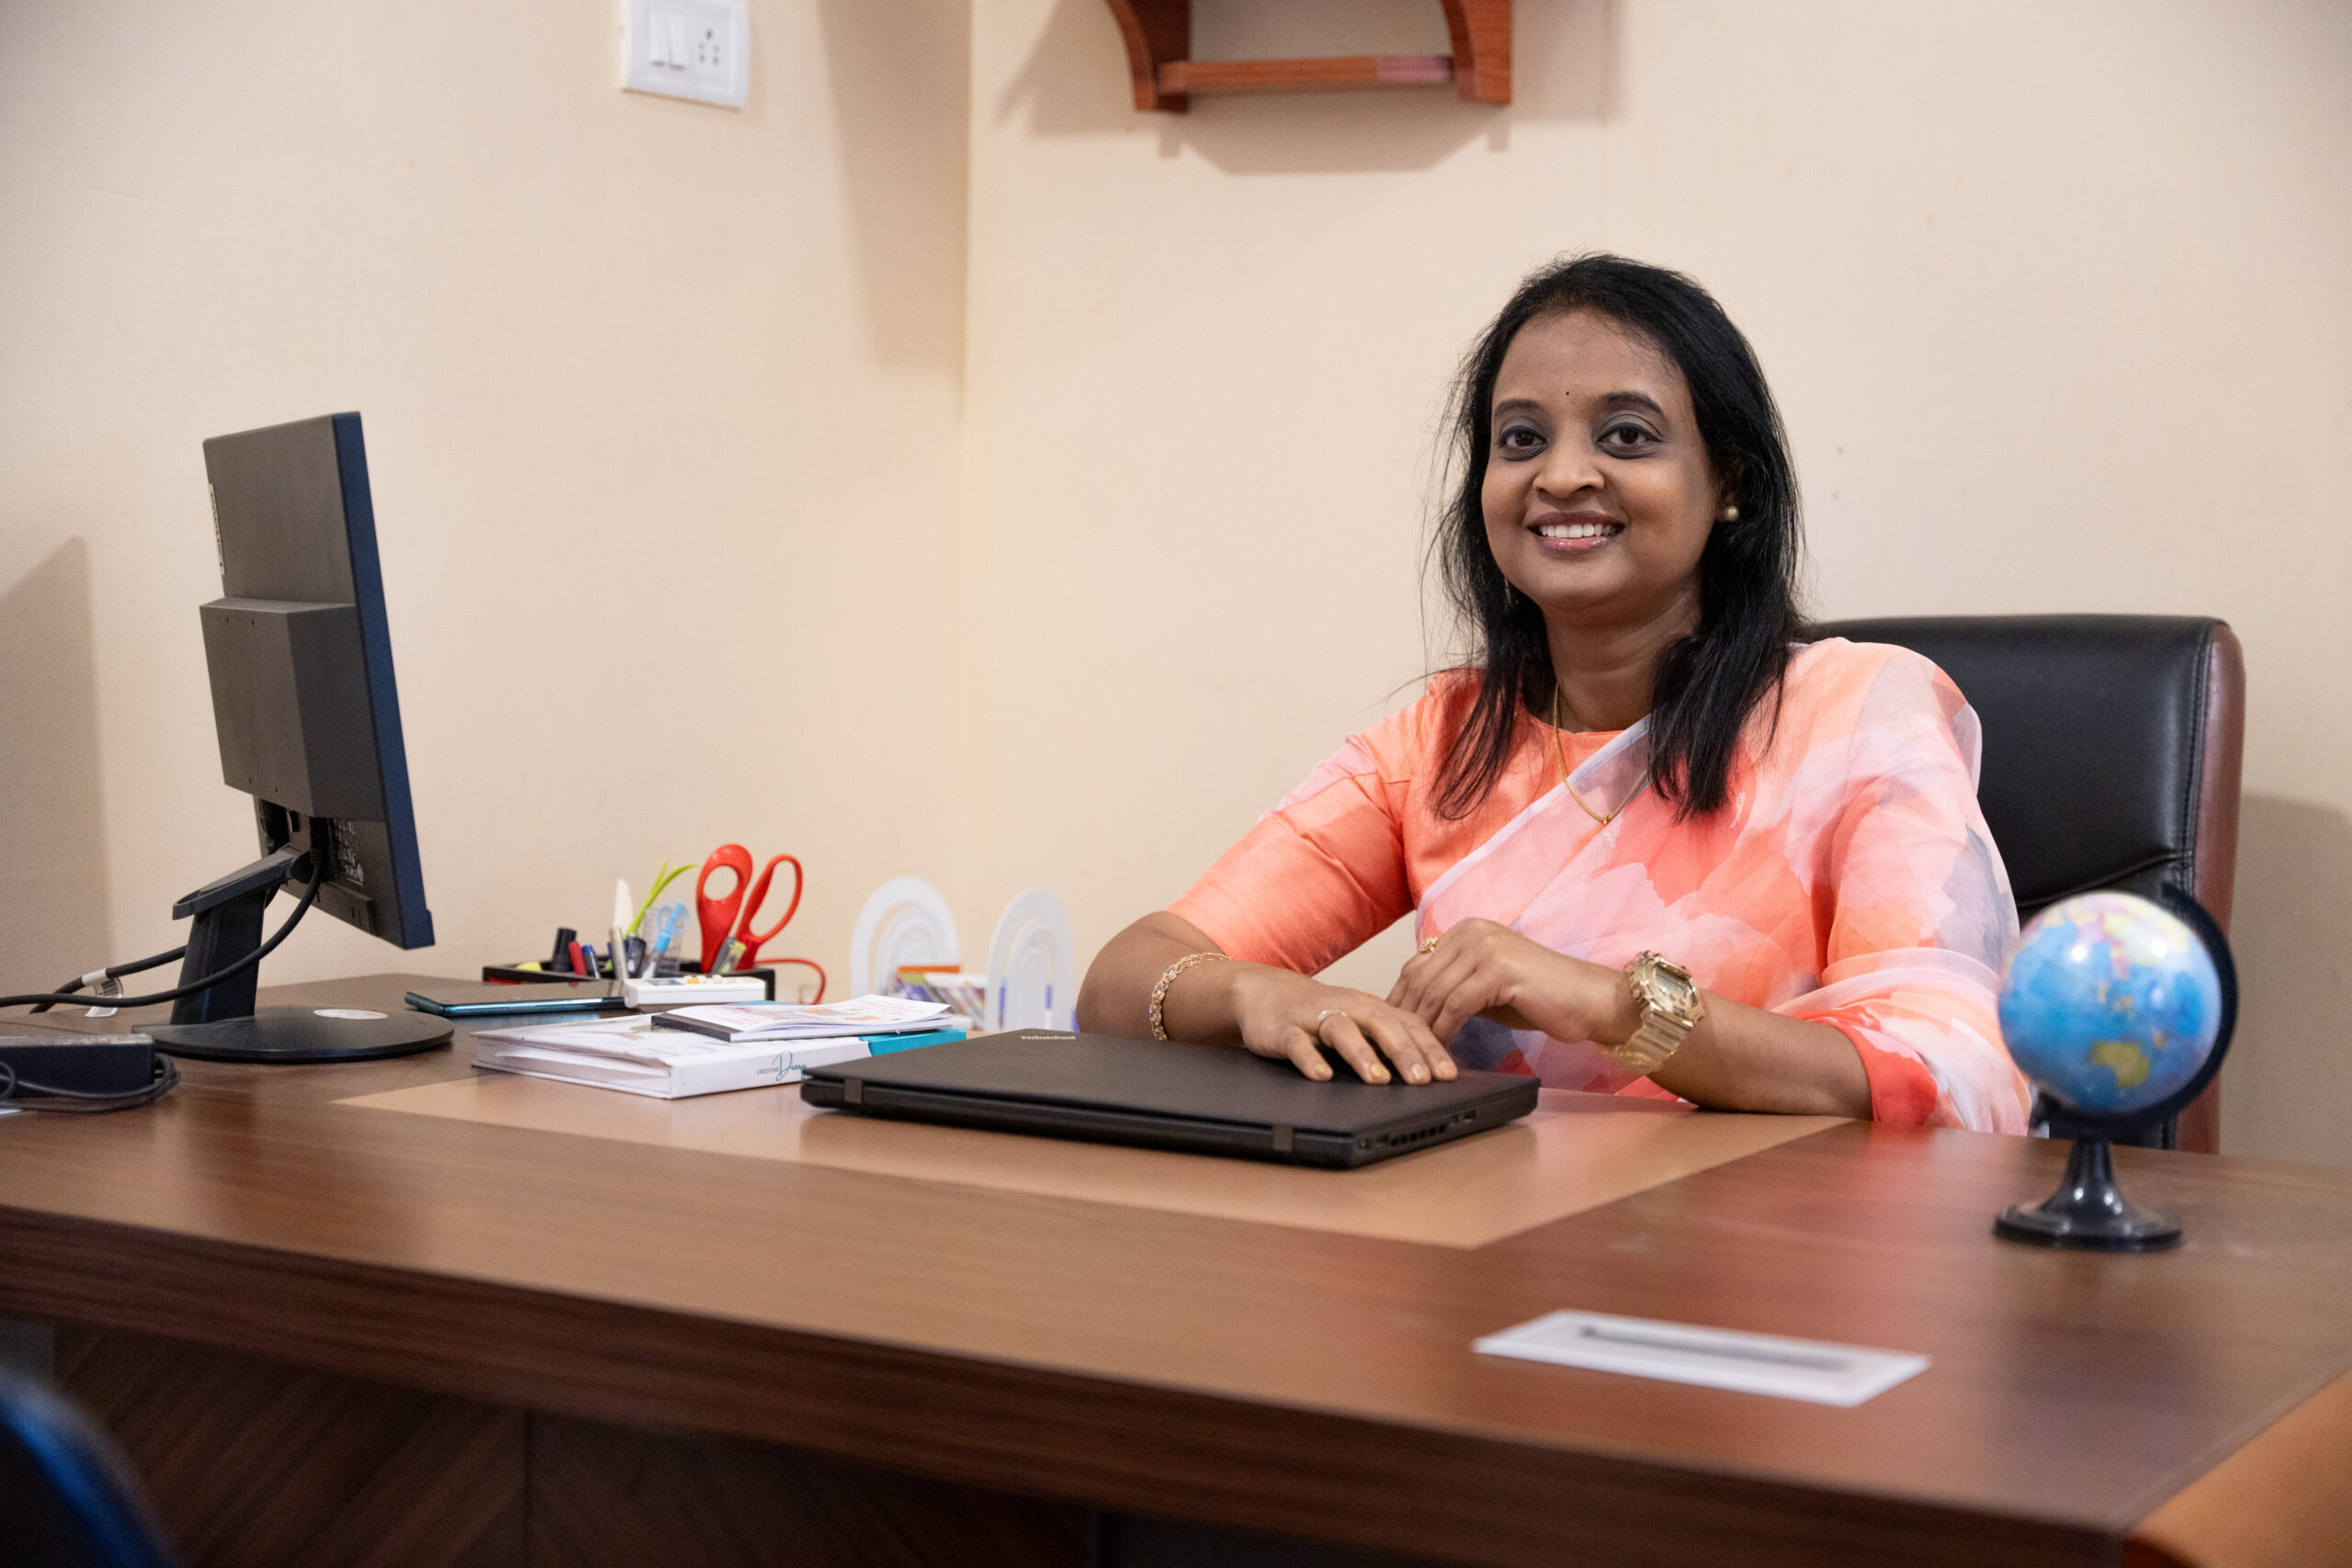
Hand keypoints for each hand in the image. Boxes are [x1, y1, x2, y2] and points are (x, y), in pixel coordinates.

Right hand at [1222, 965, 1457, 1085]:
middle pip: (1382, 1025)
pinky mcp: (1283, 1029)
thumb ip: (1391, 1039)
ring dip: (1362, 1055)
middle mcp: (1348, 1009)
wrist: (1264, 992)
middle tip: (1422, 1080)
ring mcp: (1314, 1018)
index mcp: (1372, 1008)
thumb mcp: (1360, 1022)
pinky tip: (1321, 1077)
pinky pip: (1297, 1044)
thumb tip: (1433, 1071)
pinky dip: (1309, 1059)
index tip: (1448, 1075)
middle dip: (1404, 1053)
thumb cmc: (1321, 1013)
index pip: (1409, 1025)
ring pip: (1342, 1031)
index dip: (1430, 1049)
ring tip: (1379, 1080)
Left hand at [1386, 918, 1636, 1047]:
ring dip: (1422, 1028)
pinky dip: (1445, 1031)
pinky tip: (1442, 1051)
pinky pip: (1456, 1005)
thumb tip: (1414, 1008)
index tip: (1389, 1030)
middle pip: (1419, 977)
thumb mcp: (1487, 987)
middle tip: (1394, 1048)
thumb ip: (1454, 987)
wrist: (1591, 1000)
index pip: (1417, 965)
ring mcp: (1486, 947)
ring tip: (1415, 1055)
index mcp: (1467, 930)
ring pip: (1435, 992)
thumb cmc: (1541, 997)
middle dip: (1403, 1016)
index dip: (1399, 1000)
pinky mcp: (1498, 970)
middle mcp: (1473, 931)